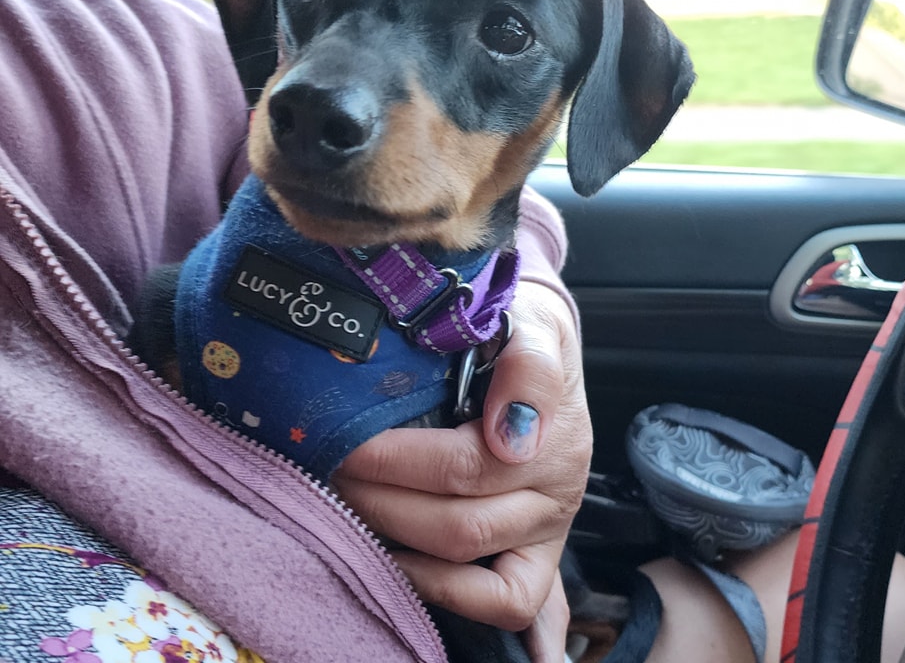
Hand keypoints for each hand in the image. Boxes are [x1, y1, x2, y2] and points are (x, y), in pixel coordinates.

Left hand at [333, 279, 590, 662]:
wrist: (539, 343)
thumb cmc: (522, 330)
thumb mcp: (532, 324)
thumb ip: (529, 366)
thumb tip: (509, 434)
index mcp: (555, 434)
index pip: (464, 466)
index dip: (392, 462)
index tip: (341, 442)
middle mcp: (557, 491)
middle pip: (458, 524)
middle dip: (379, 501)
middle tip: (327, 470)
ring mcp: (548, 530)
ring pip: (467, 561)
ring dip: (394, 538)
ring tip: (344, 503)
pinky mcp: (536, 556)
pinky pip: (504, 601)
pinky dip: (445, 590)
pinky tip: (395, 562)